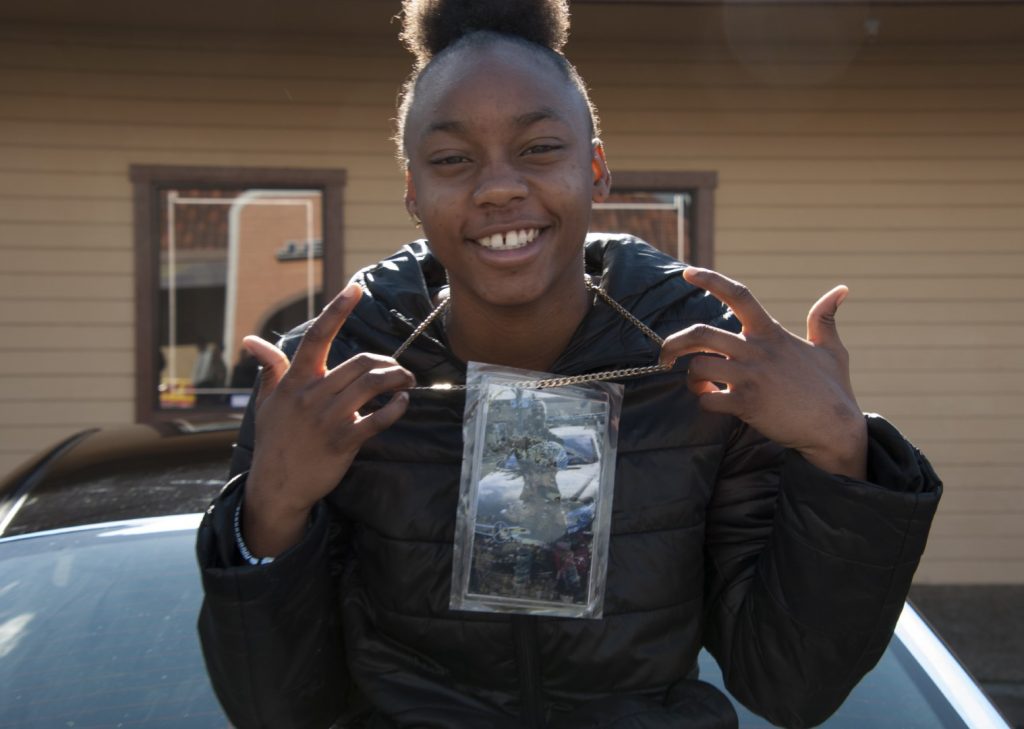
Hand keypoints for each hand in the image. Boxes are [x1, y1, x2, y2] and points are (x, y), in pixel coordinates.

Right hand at [241, 283, 415, 555]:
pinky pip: (378, 418)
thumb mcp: (265, 402)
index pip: (317, 337)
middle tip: (399, 369)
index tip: (355, 289)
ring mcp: (328, 418)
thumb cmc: (274, 441)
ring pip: (372, 385)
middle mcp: (312, 395)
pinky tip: (402, 402)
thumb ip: (269, 369)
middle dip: (387, 361)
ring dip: (397, 379)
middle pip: (359, 362)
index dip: (337, 311)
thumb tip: (252, 342)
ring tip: (407, 382)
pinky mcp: (343, 441)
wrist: (277, 486)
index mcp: (294, 381)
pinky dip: (395, 407)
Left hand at [660, 267, 866, 478]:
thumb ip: (825, 319)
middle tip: (665, 355)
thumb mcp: (832, 349)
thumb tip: (841, 290)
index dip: (711, 280)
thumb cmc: (833, 389)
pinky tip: (712, 401)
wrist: (836, 428)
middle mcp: (757, 350)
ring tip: (698, 386)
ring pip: (698, 367)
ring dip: (690, 378)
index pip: (739, 295)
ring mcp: (750, 377)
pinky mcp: (747, 404)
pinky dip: (703, 401)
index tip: (688, 273)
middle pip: (701, 333)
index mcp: (771, 333)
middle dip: (674, 344)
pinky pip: (708, 399)